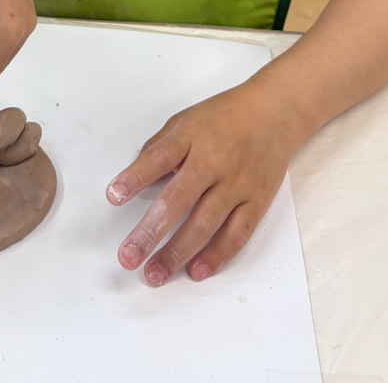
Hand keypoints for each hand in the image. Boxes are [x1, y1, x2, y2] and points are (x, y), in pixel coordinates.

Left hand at [106, 82, 303, 285]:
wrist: (274, 113)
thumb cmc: (222, 118)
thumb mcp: (185, 121)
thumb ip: (160, 148)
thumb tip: (134, 174)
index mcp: (190, 137)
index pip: (159, 157)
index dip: (136, 176)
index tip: (113, 196)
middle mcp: (213, 162)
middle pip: (178, 199)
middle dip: (151, 231)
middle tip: (128, 256)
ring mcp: (236, 184)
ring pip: (205, 224)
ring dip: (178, 252)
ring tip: (155, 274)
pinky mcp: (256, 202)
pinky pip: (236, 234)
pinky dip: (217, 255)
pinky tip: (196, 271)